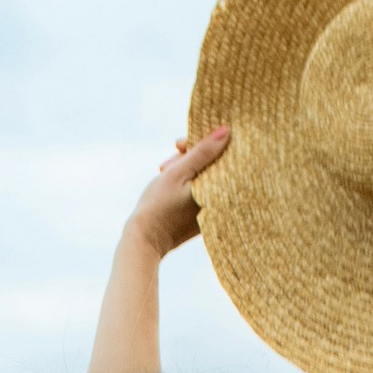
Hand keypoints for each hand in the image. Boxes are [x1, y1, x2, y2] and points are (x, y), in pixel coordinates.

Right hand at [122, 126, 229, 259]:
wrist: (145, 241)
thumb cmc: (158, 206)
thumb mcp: (178, 172)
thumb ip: (202, 152)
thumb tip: (227, 131)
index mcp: (219, 188)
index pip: (219, 153)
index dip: (199, 143)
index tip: (179, 146)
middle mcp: (221, 200)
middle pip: (212, 164)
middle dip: (189, 157)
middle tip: (166, 165)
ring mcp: (213, 209)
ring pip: (205, 176)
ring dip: (185, 169)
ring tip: (164, 174)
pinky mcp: (205, 216)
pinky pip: (202, 190)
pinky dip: (189, 183)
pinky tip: (172, 186)